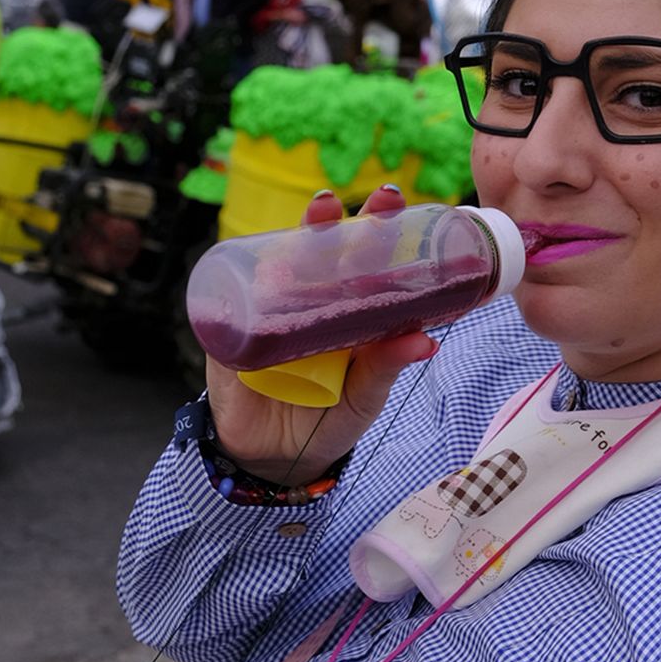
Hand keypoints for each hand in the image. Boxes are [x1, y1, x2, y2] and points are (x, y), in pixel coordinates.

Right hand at [204, 184, 436, 482]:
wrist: (278, 462)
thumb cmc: (329, 419)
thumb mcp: (364, 394)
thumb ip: (386, 365)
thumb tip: (426, 340)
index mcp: (344, 310)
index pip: (358, 259)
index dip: (373, 226)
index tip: (392, 199)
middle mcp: (305, 304)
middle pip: (315, 253)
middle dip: (329, 221)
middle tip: (345, 203)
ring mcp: (268, 316)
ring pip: (277, 269)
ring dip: (292, 244)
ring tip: (314, 224)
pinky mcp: (234, 338)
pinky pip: (239, 308)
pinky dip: (253, 291)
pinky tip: (269, 277)